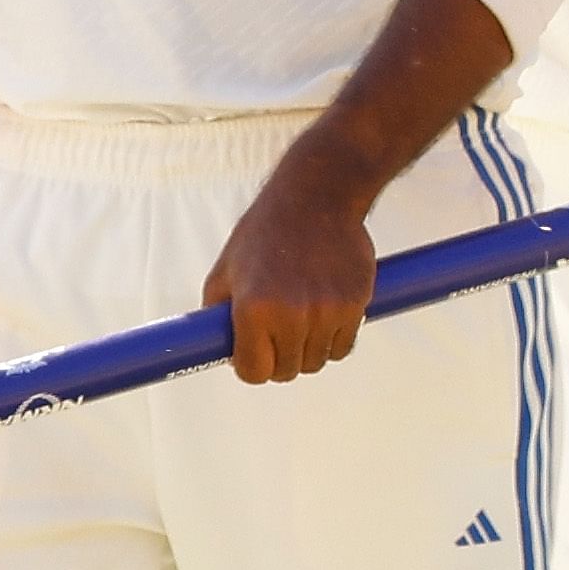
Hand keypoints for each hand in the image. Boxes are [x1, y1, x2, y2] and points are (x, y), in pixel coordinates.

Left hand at [203, 135, 381, 384]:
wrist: (316, 197)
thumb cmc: (265, 232)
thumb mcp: (225, 270)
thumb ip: (217, 314)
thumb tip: (214, 349)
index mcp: (253, 308)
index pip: (254, 372)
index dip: (251, 366)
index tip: (254, 354)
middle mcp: (291, 314)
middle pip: (287, 372)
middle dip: (279, 358)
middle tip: (277, 333)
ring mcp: (327, 311)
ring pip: (317, 361)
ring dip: (308, 348)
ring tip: (301, 315)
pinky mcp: (355, 304)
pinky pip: (343, 346)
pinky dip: (333, 337)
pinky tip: (324, 311)